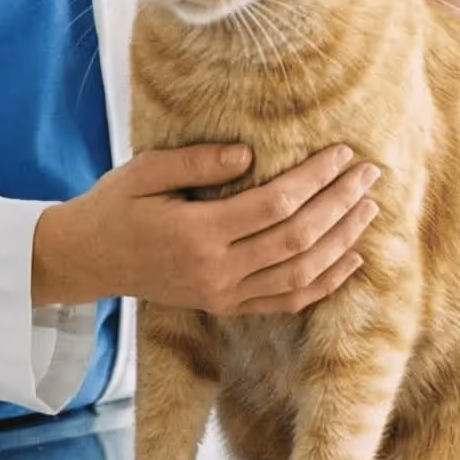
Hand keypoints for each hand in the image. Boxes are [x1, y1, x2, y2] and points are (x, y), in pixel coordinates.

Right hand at [32, 142, 380, 315]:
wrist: (88, 259)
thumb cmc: (116, 205)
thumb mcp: (145, 171)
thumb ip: (196, 161)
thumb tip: (250, 153)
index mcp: (196, 234)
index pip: (274, 206)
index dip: (315, 180)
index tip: (342, 154)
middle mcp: (216, 271)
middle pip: (297, 240)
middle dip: (340, 205)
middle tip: (371, 174)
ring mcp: (223, 295)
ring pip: (301, 275)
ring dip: (342, 242)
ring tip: (369, 208)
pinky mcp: (227, 306)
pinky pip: (287, 300)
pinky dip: (325, 282)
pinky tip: (350, 258)